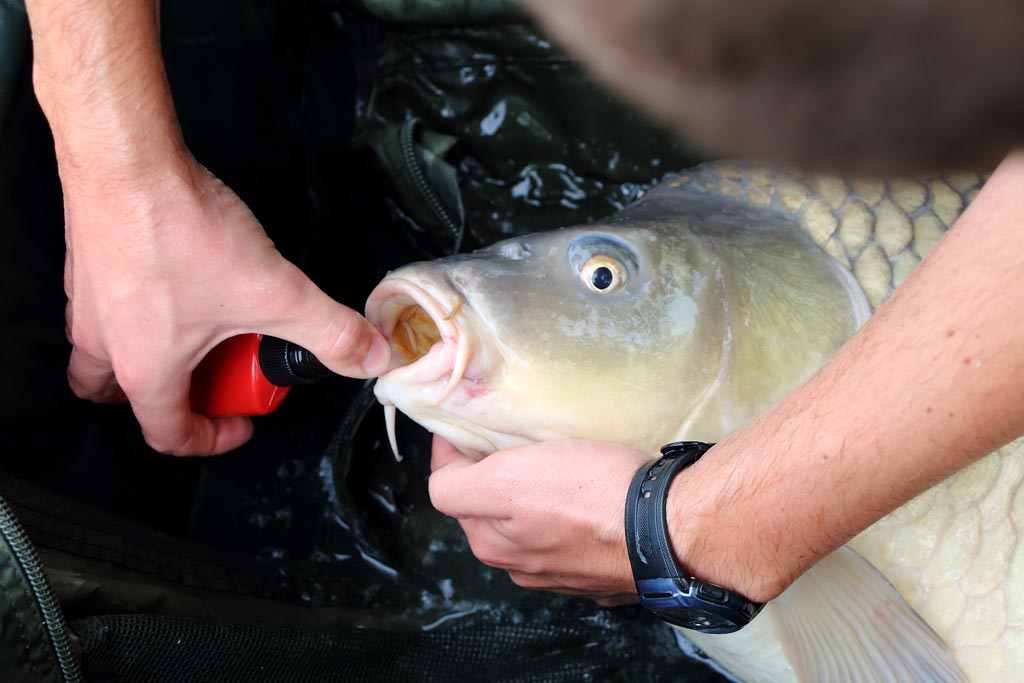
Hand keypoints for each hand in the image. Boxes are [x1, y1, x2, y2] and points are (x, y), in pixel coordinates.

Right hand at [62, 157, 390, 455]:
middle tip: (216, 377)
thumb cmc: (183, 234)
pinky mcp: (85, 265)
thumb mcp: (276, 293)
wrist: (127, 163)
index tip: (243, 421)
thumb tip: (372, 357)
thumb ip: (331, 330)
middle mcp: (105, 344)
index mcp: (146, 369)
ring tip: (199, 332)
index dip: (212, 439)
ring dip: (147, 356)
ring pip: (103, 356)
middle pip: (123, 399)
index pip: (168, 434)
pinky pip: (102, 308)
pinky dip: (136, 311)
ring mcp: (86, 303)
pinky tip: (178, 283)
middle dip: (172, 400)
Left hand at [429, 435, 651, 605]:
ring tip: (553, 467)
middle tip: (509, 443)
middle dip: (489, 479)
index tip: (462, 424)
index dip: (451, 452)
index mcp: (491, 543)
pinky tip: (589, 499)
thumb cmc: (590, 494)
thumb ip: (457, 485)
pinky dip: (571, 520)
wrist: (671, 529)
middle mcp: (522, 566)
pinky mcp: (604, 573)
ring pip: (531, 528)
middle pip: (487, 511)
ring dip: (532, 502)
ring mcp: (565, 575)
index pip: (448, 490)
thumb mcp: (507, 479)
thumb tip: (443, 475)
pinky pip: (574, 540)